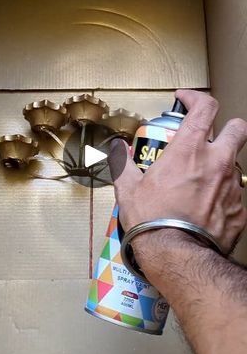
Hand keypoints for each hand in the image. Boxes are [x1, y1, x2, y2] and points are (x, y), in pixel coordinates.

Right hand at [108, 90, 246, 254]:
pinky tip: (206, 207)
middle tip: (210, 136)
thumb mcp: (129, 189)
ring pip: (236, 163)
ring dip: (221, 165)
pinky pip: (235, 194)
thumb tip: (118, 151)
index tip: (185, 100)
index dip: (195, 97)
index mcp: (189, 150)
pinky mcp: (239, 210)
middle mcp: (217, 162)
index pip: (205, 107)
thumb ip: (123, 164)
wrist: (176, 256)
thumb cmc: (152, 221)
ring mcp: (232, 185)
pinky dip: (223, 195)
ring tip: (202, 179)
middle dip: (226, 127)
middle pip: (237, 128)